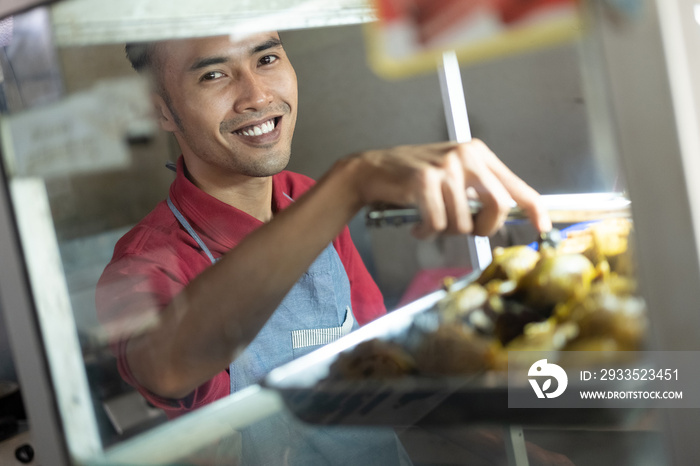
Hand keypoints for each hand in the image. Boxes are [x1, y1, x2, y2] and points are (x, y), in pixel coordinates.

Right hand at [349, 139, 551, 237]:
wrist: (373, 169)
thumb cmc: (414, 177)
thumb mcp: (453, 175)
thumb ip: (479, 191)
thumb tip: (503, 217)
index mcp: (478, 154)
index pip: (517, 186)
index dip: (534, 210)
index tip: (543, 227)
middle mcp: (466, 156)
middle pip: (498, 207)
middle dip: (483, 228)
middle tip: (466, 230)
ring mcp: (446, 167)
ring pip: (464, 222)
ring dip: (446, 231)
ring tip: (430, 221)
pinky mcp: (424, 181)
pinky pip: (437, 224)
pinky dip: (426, 231)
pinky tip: (417, 223)